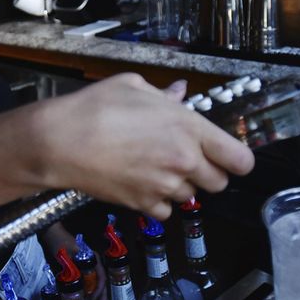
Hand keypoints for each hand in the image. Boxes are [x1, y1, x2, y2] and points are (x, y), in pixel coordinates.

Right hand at [34, 73, 254, 219]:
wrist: (59, 142)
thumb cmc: (95, 107)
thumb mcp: (134, 86)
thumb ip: (165, 95)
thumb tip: (181, 93)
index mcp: (189, 128)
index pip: (240, 159)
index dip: (238, 160)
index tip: (229, 157)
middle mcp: (183, 161)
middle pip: (218, 183)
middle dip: (207, 172)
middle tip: (185, 158)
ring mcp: (164, 187)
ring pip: (190, 197)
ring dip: (180, 185)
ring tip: (154, 167)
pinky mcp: (143, 205)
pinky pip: (165, 212)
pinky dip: (157, 202)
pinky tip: (141, 183)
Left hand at [41, 223, 107, 299]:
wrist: (50, 234)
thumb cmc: (59, 245)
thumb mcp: (66, 261)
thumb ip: (74, 277)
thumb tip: (80, 295)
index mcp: (92, 259)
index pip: (101, 277)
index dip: (98, 291)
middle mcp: (92, 261)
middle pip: (100, 280)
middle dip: (102, 294)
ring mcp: (87, 263)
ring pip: (95, 280)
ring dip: (96, 293)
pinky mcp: (80, 266)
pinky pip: (87, 278)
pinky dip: (88, 288)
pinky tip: (86, 296)